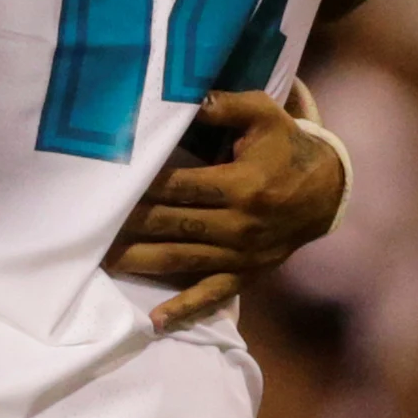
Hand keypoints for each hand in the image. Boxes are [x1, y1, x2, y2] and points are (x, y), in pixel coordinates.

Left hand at [105, 89, 344, 331]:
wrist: (328, 192)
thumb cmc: (286, 146)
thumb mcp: (264, 114)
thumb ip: (226, 105)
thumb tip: (189, 95)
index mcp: (241, 186)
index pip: (181, 187)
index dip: (144, 186)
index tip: (109, 184)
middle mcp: (238, 226)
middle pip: (174, 225)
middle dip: (130, 224)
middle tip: (89, 222)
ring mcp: (241, 256)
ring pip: (182, 261)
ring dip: (140, 262)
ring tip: (100, 261)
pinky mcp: (245, 275)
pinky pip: (212, 296)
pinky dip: (184, 310)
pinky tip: (154, 322)